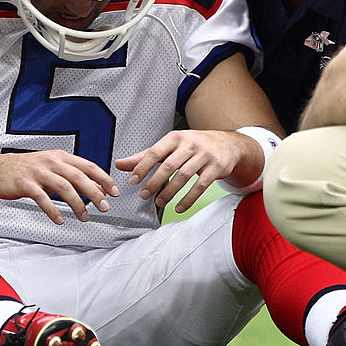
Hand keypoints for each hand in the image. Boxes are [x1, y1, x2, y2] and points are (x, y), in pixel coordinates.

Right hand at [0, 150, 118, 224]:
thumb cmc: (26, 170)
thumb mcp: (52, 169)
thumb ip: (73, 176)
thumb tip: (97, 187)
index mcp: (60, 157)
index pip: (88, 166)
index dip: (104, 179)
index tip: (115, 192)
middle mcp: (51, 162)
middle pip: (79, 176)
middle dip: (95, 193)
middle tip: (104, 207)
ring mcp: (37, 172)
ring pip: (63, 187)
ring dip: (77, 204)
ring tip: (84, 217)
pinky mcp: (24, 183)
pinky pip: (42, 198)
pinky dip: (53, 210)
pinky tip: (61, 220)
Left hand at [114, 130, 245, 213]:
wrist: (225, 144)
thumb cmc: (193, 145)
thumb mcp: (169, 146)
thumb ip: (145, 156)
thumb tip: (120, 164)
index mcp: (175, 138)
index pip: (155, 151)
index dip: (143, 166)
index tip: (134, 180)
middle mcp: (190, 144)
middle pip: (169, 165)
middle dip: (155, 182)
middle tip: (144, 194)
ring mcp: (204, 156)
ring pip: (184, 176)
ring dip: (170, 192)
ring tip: (159, 202)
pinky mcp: (216, 168)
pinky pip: (200, 186)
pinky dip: (188, 199)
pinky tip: (179, 207)